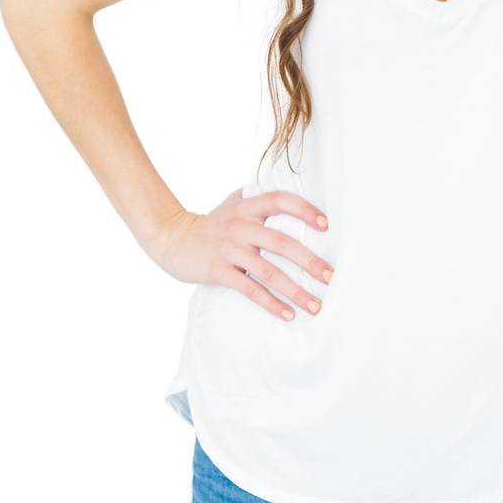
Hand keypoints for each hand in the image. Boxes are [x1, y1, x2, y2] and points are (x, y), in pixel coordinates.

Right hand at [148, 187, 332, 320]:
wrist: (172, 238)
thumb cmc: (211, 222)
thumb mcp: (233, 202)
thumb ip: (258, 197)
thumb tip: (294, 188)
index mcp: (247, 207)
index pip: (279, 200)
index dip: (304, 209)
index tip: (325, 225)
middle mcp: (239, 226)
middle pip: (280, 242)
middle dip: (309, 261)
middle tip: (331, 277)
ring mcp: (229, 249)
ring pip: (268, 271)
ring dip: (295, 290)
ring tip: (315, 305)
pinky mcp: (218, 271)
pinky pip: (250, 289)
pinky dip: (271, 303)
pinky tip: (288, 314)